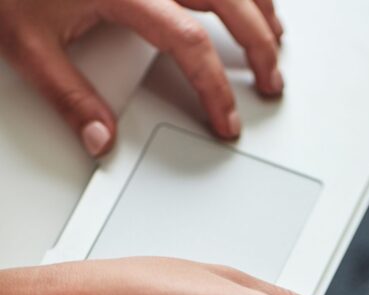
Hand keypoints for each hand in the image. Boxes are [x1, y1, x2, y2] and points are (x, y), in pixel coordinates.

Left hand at [0, 0, 283, 155]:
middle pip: (227, 0)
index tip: (227, 120)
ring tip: (274, 38)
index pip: (189, 43)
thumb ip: (69, 97)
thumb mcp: (26, 44)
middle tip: (270, 81)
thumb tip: (101, 140)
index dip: (215, 87)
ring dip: (258, 5)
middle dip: (257, 44)